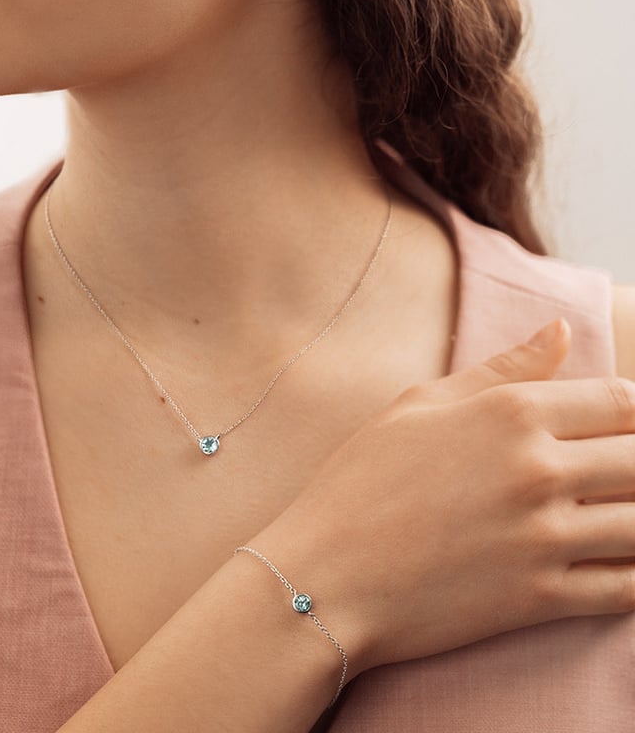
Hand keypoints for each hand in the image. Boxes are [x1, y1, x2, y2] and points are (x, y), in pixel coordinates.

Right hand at [247, 317, 634, 678]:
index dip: (632, 411)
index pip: (622, 401)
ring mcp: (542, 538)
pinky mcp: (540, 600)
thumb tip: (562, 332)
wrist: (326, 574)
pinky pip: (627, 589)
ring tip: (614, 513)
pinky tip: (616, 563)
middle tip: (614, 472)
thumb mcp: (417, 405)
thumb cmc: (360, 481)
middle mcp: (538, 470)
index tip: (618, 425)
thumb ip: (501, 368)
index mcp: (509, 412)